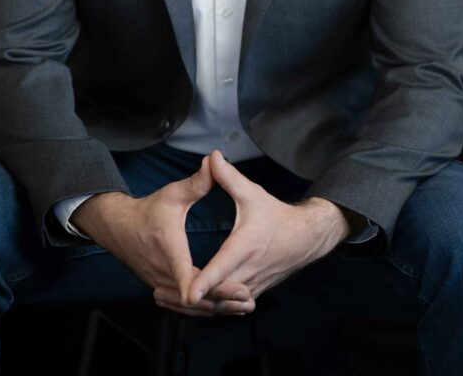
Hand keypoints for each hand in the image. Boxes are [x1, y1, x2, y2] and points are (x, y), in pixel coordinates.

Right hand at [71, 156, 252, 316]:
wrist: (119, 228)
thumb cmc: (148, 210)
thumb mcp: (172, 193)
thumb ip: (196, 182)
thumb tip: (214, 162)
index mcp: (168, 247)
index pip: (183, 273)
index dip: (199, 286)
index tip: (218, 292)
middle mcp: (163, 272)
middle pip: (194, 296)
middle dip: (221, 298)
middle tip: (248, 299)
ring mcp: (162, 284)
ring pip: (190, 306)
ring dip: (216, 307)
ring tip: (243, 307)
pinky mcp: (163, 289)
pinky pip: (184, 306)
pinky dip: (204, 308)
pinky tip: (225, 308)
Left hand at [171, 150, 347, 308]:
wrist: (305, 238)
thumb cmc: (277, 216)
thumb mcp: (252, 193)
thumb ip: (228, 177)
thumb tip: (212, 156)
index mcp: (245, 247)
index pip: (221, 268)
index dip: (204, 282)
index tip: (187, 293)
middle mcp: (248, 271)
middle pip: (215, 294)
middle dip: (187, 298)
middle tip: (157, 293)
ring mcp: (251, 286)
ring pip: (221, 305)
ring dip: (195, 306)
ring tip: (165, 300)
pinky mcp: (252, 293)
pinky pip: (228, 306)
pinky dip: (209, 307)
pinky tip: (188, 306)